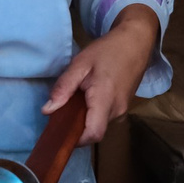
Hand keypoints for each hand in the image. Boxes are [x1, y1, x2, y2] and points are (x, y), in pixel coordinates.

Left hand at [42, 4, 159, 145]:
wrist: (136, 42)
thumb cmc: (108, 50)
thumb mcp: (80, 64)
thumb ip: (64, 87)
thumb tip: (47, 110)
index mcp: (105, 100)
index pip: (93, 134)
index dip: (76, 139)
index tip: (60, 131)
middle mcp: (117, 110)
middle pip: (94, 131)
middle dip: (76, 127)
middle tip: (62, 110)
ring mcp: (123, 110)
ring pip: (99, 124)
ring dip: (85, 118)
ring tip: (76, 99)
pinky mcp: (124, 107)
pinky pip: (105, 117)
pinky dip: (93, 113)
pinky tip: (88, 97)